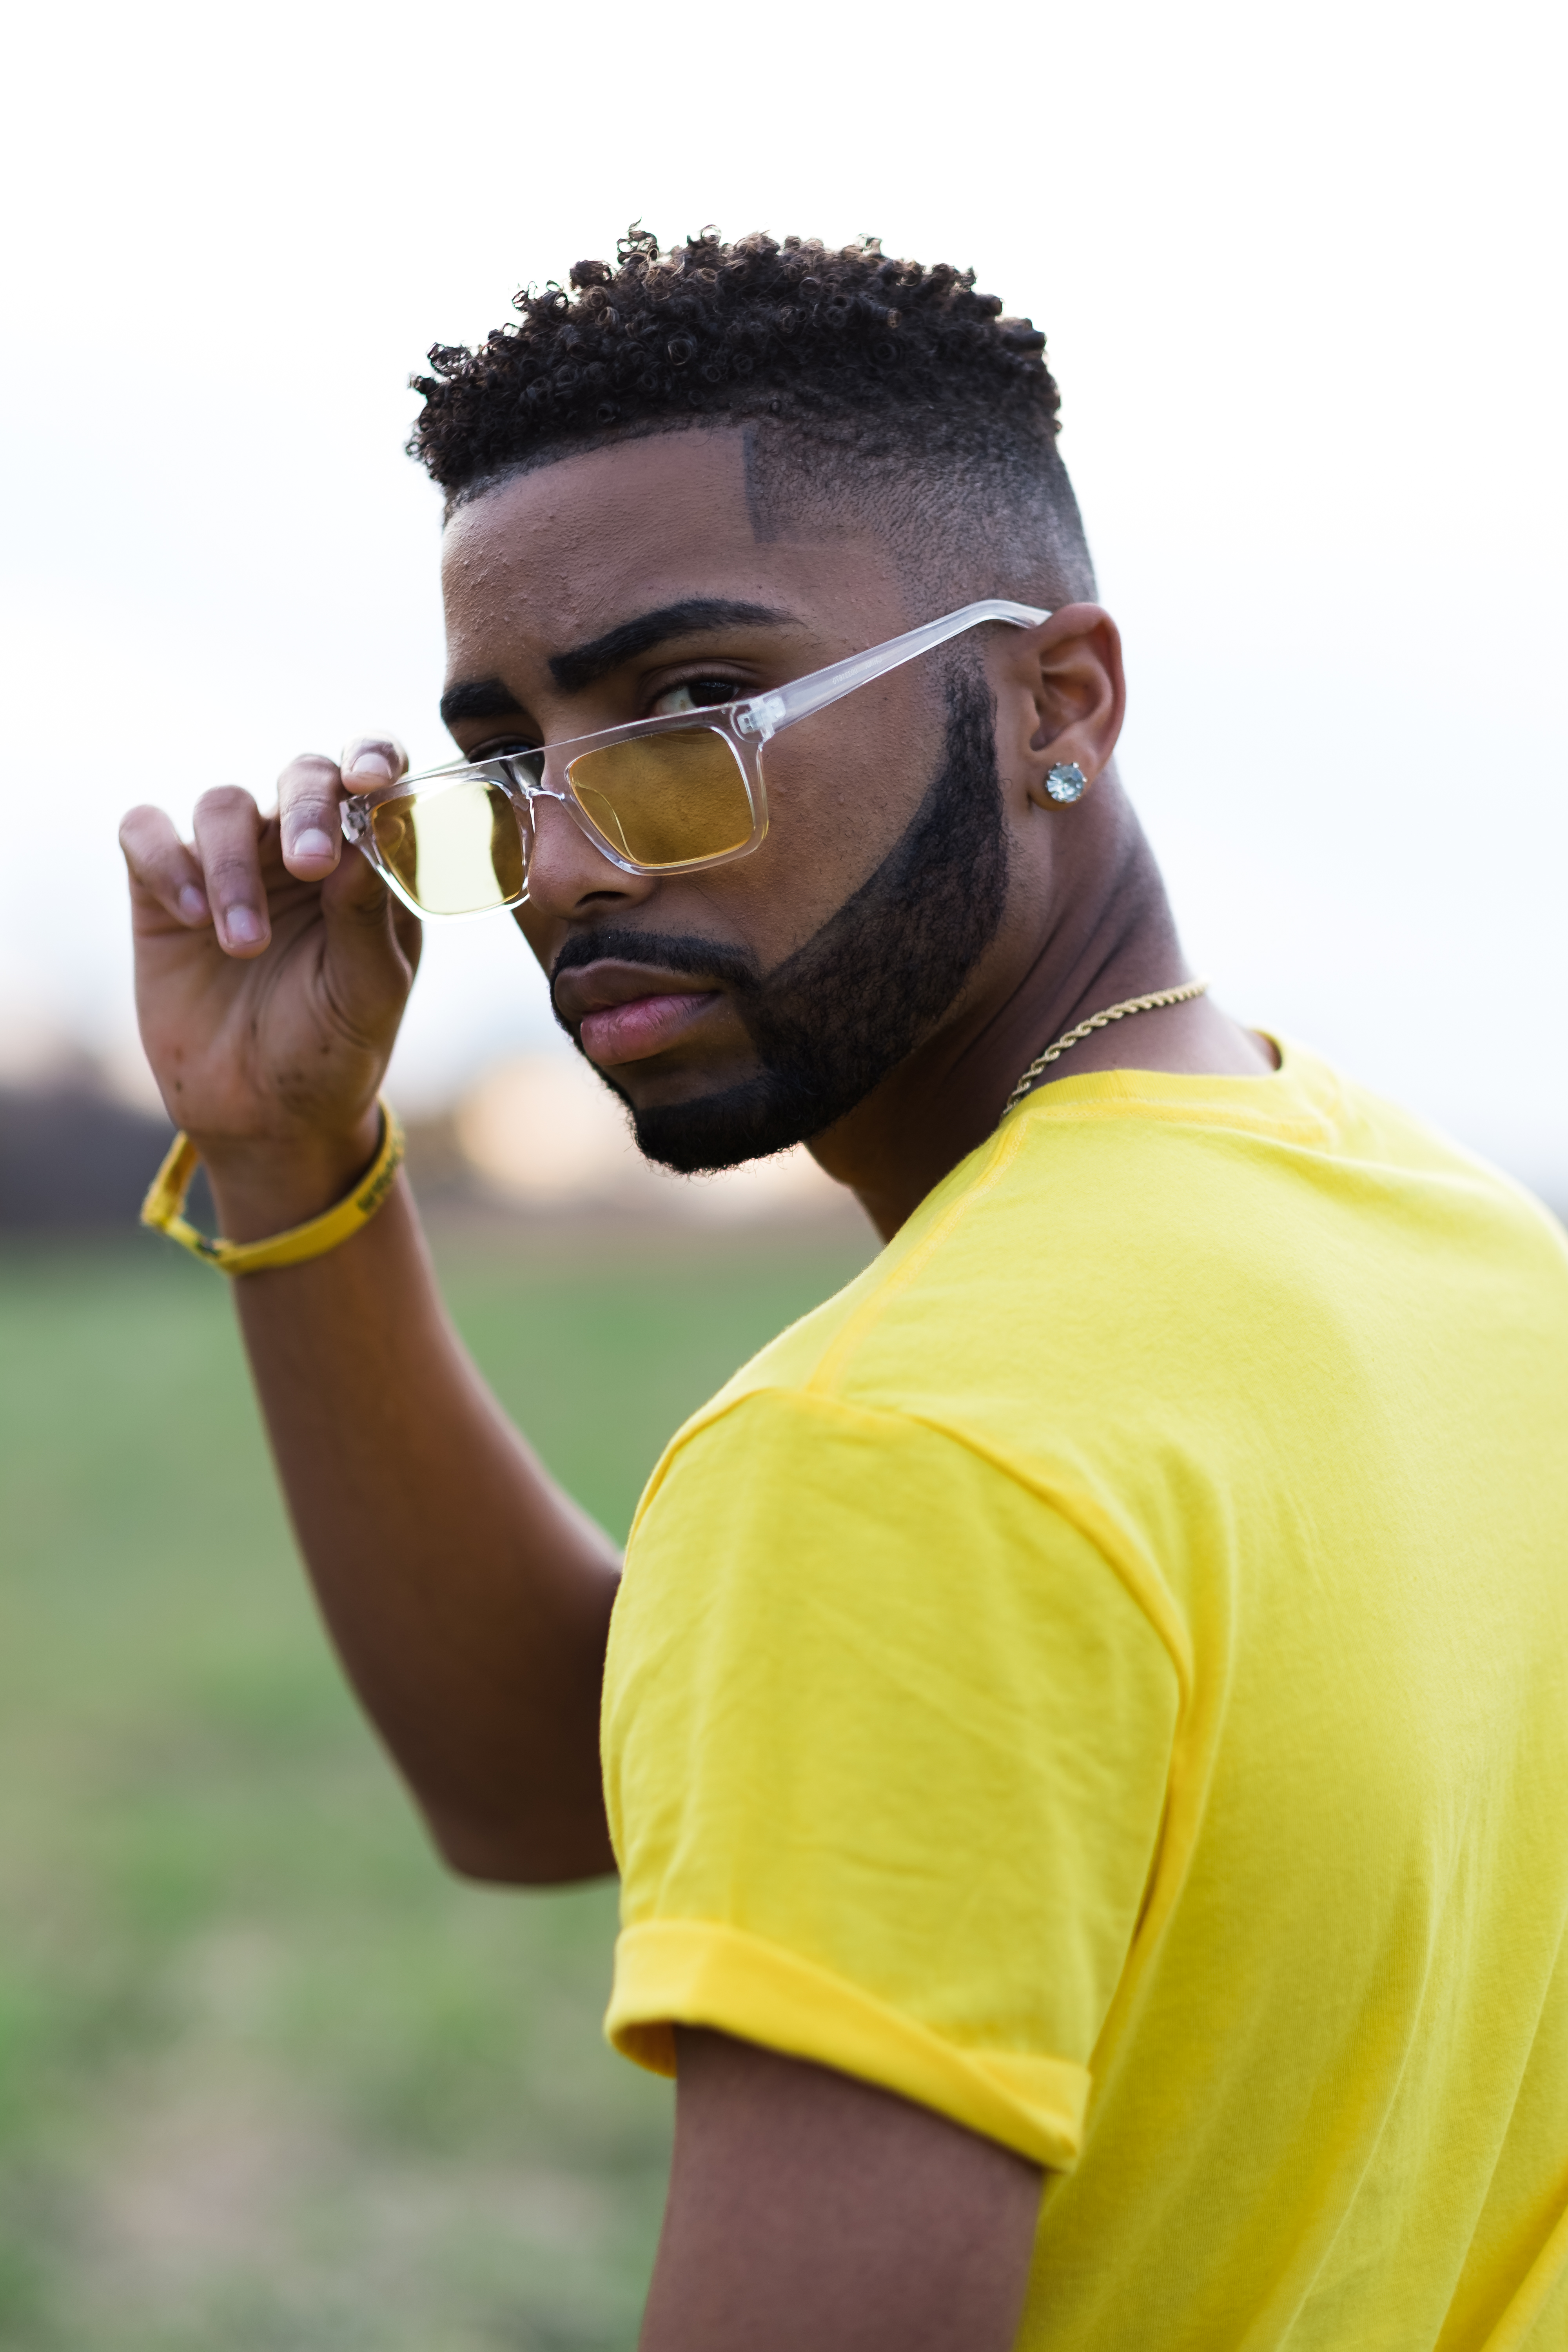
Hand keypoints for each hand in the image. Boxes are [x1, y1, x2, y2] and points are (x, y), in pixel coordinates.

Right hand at [120, 739, 421, 1228]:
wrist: (264, 1117)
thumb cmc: (331, 1050)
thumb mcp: (367, 993)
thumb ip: (367, 915)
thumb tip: (366, 830)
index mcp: (366, 865)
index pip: (375, 781)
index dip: (375, 759)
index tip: (371, 779)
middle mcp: (300, 850)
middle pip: (301, 777)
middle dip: (306, 809)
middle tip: (308, 865)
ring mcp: (232, 866)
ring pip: (223, 806)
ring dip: (233, 868)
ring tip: (243, 946)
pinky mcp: (163, 890)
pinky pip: (148, 834)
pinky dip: (166, 861)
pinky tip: (190, 916)